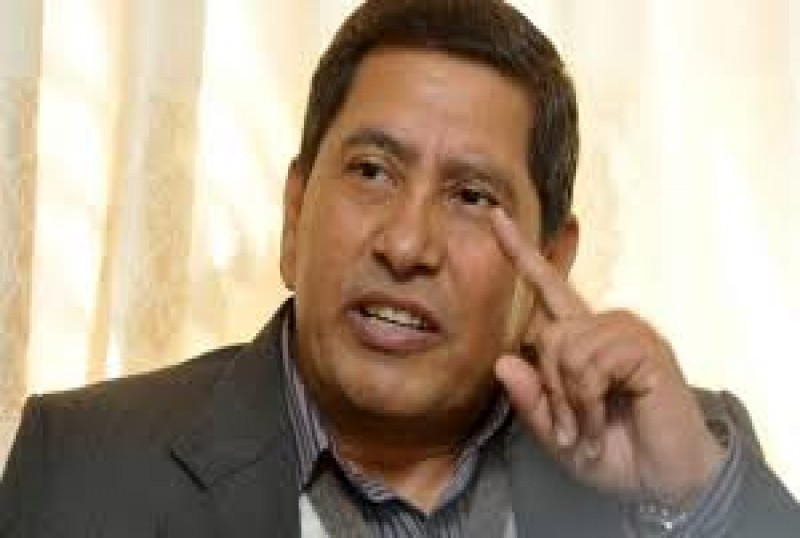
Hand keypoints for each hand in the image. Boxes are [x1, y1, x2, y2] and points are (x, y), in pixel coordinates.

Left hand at [490, 208, 723, 505]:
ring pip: (567, 351)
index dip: (521, 254)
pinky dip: (590, 404)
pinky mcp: (644, 348)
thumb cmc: (615, 451)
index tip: (495, 217)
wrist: (665, 478)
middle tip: (574, 430)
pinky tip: (608, 420)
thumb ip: (531, 399)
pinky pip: (592, 366)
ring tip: (593, 428)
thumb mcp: (559, 432)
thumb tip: (503, 361)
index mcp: (582, 338)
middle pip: (548, 336)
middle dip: (553, 392)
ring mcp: (627, 333)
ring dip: (573, 403)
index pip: (547, 288)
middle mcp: (603, 326)